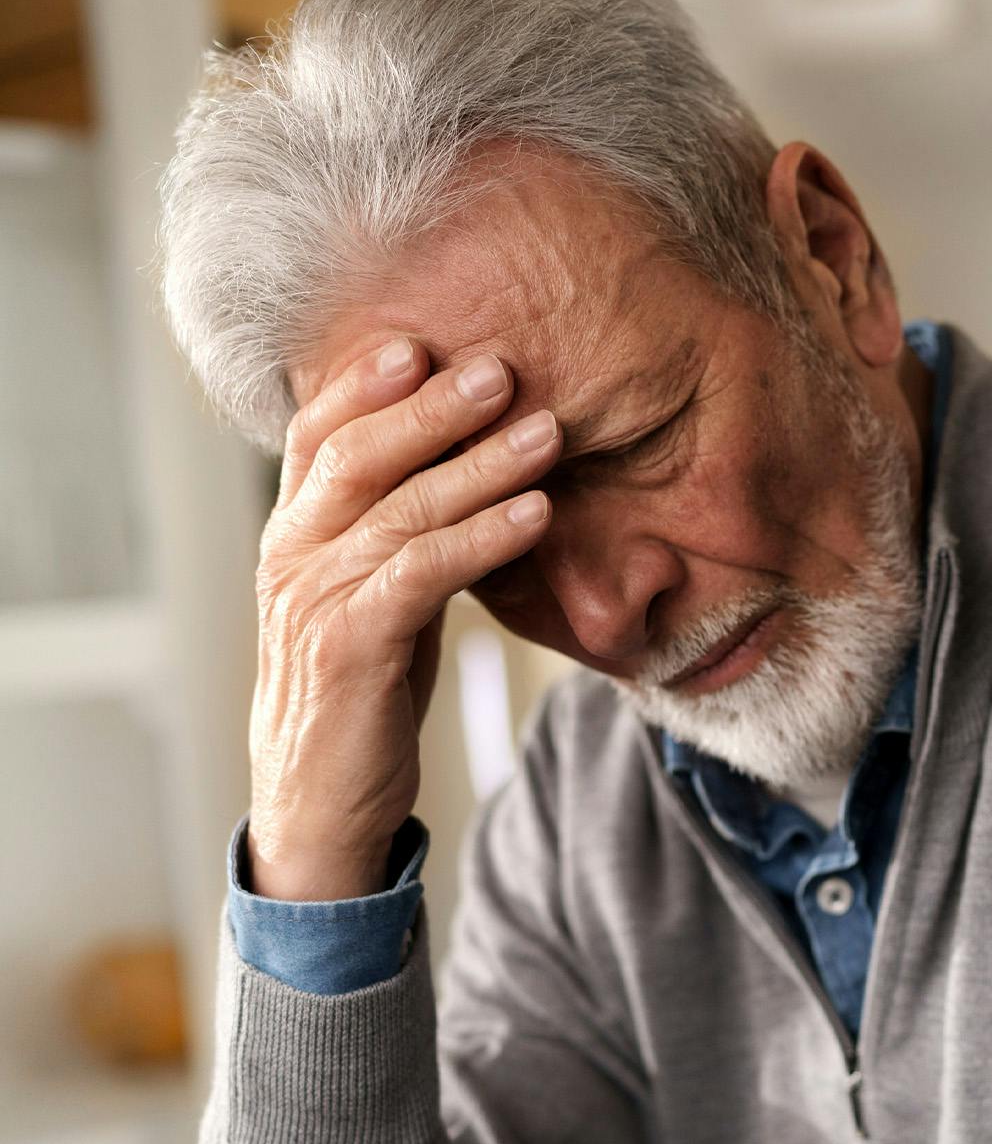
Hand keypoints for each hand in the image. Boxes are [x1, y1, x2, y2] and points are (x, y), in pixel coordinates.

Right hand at [246, 337, 558, 900]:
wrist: (321, 802)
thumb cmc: (361, 689)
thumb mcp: (377, 593)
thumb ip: (400, 531)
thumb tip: (467, 465)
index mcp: (295, 532)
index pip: (321, 434)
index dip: (368, 383)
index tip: (427, 341)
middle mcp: (293, 554)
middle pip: (361, 456)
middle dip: (435, 407)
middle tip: (503, 368)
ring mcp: (317, 599)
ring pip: (400, 510)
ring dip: (481, 466)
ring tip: (547, 432)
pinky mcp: (352, 647)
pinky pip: (423, 574)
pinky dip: (484, 538)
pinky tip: (536, 515)